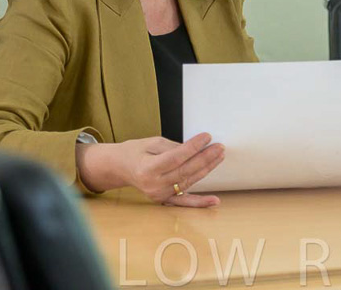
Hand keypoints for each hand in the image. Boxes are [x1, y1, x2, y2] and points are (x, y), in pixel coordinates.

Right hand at [76, 132, 225, 206]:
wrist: (121, 168)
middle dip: (205, 158)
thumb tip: (195, 149)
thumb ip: (173, 147)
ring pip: (188, 182)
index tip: (207, 137)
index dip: (194, 147)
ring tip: (219, 156)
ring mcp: (159, 195)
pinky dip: (200, 202)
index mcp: (147, 168)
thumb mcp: (151, 142)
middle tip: (219, 147)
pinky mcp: (164, 200)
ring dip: (206, 169)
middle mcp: (154, 185)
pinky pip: (184, 202)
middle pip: (185, 171)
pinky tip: (215, 201)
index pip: (176, 157)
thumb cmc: (136, 152)